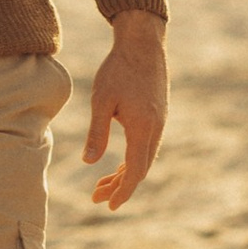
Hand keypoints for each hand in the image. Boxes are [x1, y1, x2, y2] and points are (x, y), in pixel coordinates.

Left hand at [83, 12, 167, 209]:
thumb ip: (96, 133)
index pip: (134, 171)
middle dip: (119, 186)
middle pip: (140, 169)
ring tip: (102, 183)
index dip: (122, 191)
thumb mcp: (101, 100)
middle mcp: (156, 129)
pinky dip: (132, 159)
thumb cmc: (118, 69)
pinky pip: (147, 146)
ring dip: (124, 173)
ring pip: (144, 158)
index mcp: (143, 128)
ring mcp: (159, 122)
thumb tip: (88, 162)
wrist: (142, 43)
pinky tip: (118, 162)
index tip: (108, 205)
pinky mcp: (157, 115)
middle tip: (96, 197)